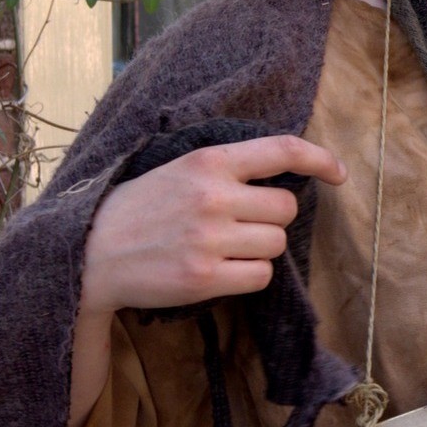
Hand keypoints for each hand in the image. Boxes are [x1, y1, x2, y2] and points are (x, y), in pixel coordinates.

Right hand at [80, 135, 346, 315]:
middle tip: (240, 225)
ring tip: (223, 248)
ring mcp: (209, 237)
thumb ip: (226, 169)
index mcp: (208, 160)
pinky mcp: (205, 276)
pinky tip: (219, 270)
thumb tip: (284, 178)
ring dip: (260, 250)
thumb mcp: (178, 169)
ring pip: (275, 244)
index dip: (319, 159)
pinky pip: (261, 276)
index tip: (338, 174)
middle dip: (272, 219)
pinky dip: (249, 276)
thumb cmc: (138, 210)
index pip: (281, 149)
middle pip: (286, 208)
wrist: (88, 253)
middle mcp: (213, 195)